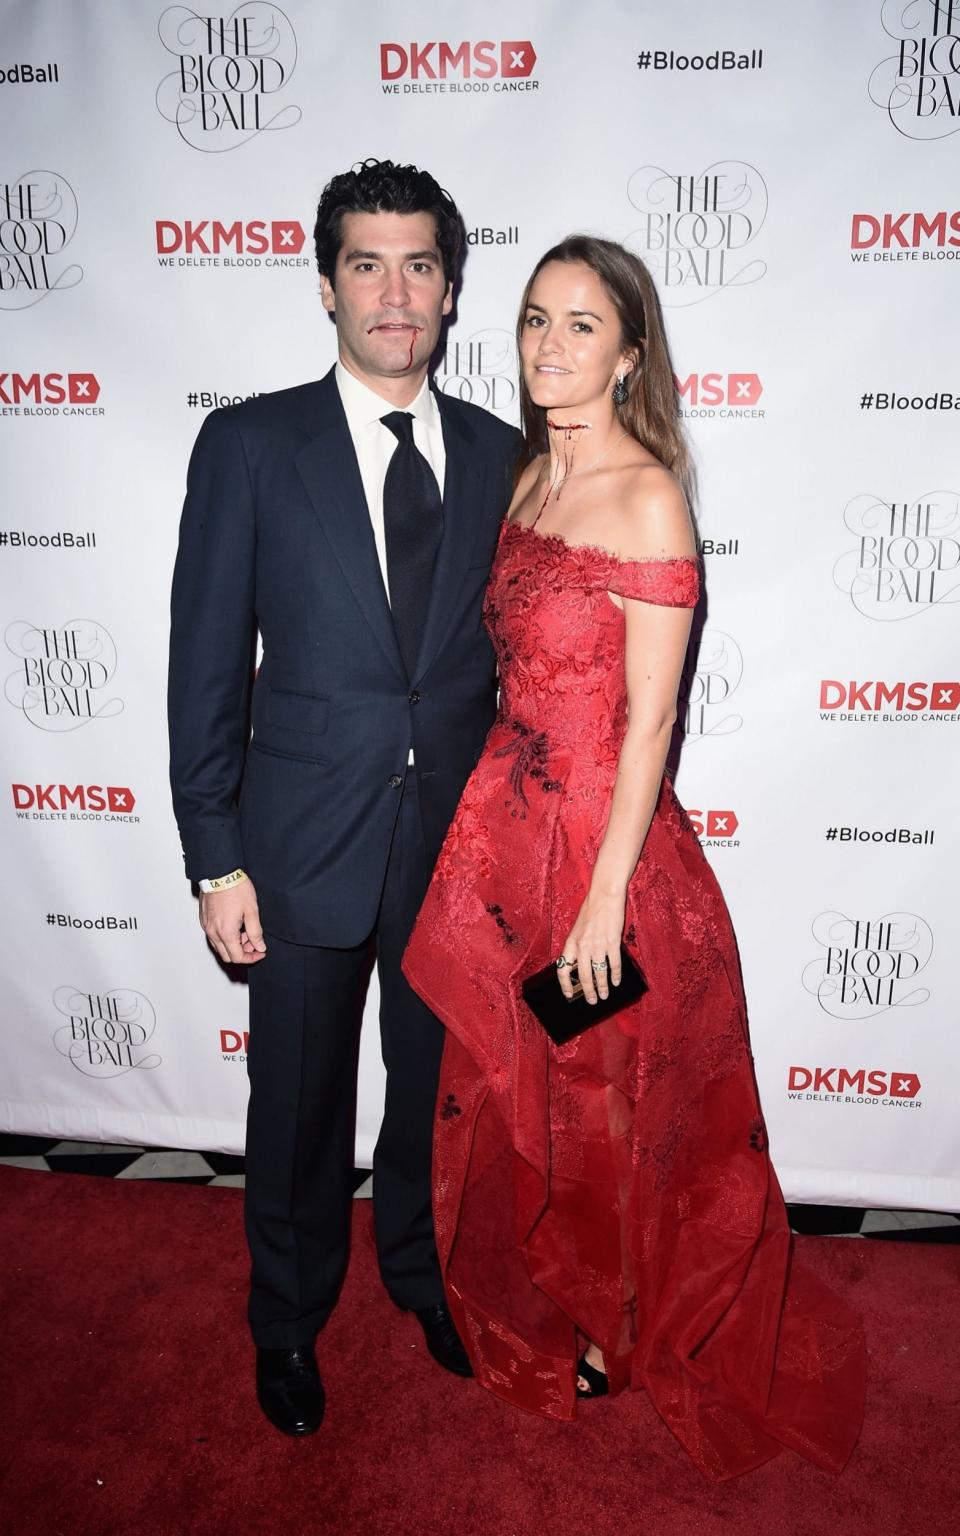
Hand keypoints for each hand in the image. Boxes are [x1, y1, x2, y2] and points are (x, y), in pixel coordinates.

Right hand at [200, 878, 266, 964]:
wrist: (219, 873)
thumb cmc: (235, 888)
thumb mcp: (252, 911)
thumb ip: (256, 932)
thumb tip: (260, 947)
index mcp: (226, 933)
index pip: (238, 957)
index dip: (251, 958)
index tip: (260, 952)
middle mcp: (213, 933)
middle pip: (227, 956)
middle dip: (242, 953)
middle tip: (253, 941)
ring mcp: (206, 926)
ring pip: (219, 947)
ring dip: (233, 945)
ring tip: (245, 931)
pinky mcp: (204, 920)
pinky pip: (214, 936)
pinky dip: (225, 937)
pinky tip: (234, 925)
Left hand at [558, 890, 624, 1004]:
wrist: (604, 895)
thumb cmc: (591, 910)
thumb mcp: (578, 929)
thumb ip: (578, 946)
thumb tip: (581, 965)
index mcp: (571, 942)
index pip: (563, 969)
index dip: (565, 985)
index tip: (569, 995)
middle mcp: (583, 946)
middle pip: (583, 976)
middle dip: (588, 991)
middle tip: (592, 1001)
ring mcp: (598, 945)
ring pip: (599, 973)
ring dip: (603, 987)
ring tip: (605, 995)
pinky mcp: (612, 942)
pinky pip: (614, 963)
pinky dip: (615, 975)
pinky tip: (616, 982)